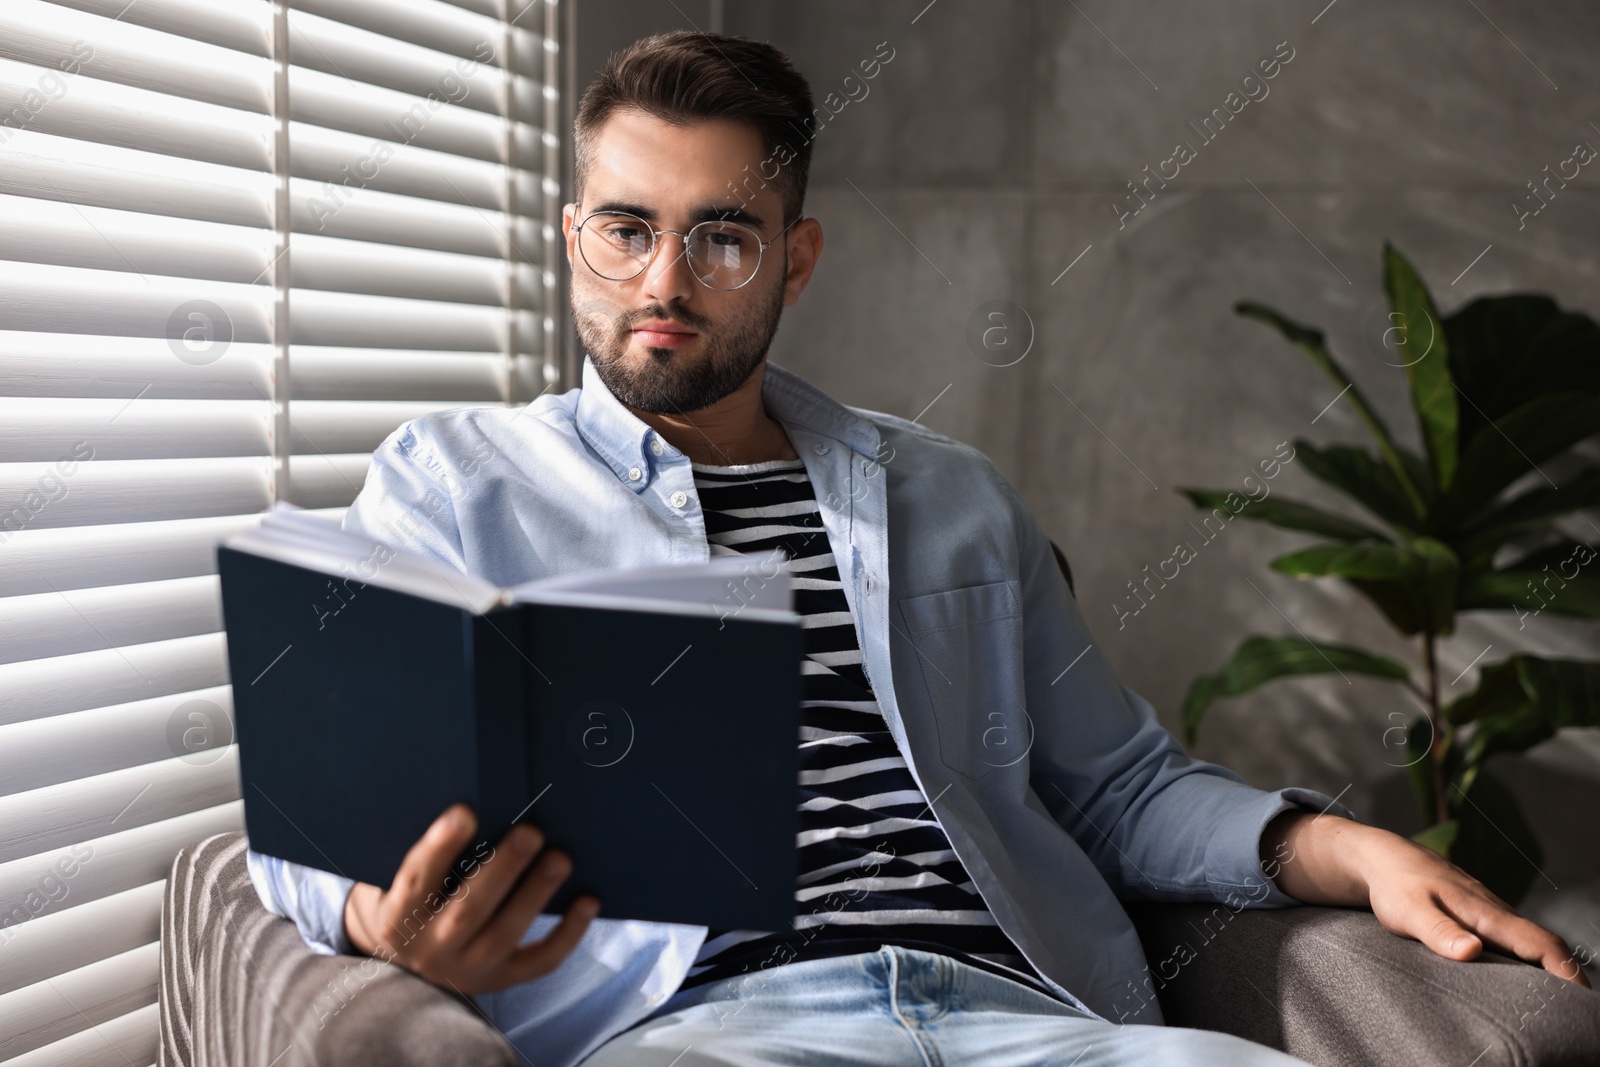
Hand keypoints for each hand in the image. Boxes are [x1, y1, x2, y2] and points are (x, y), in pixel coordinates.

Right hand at [343, 803, 600, 993]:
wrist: (407, 964)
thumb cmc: (412, 901)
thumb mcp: (401, 883)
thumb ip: (429, 856)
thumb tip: (472, 804)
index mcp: (397, 917)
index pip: (417, 880)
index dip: (439, 847)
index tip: (465, 812)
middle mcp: (431, 949)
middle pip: (469, 909)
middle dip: (502, 868)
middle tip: (531, 831)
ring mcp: (469, 968)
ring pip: (505, 933)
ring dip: (536, 893)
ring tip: (561, 858)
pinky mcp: (501, 979)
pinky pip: (539, 961)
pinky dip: (568, 933)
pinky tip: (588, 900)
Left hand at [1262, 811, 1590, 987]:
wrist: (1381, 856)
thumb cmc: (1395, 884)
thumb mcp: (1409, 911)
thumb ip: (1440, 933)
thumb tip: (1472, 952)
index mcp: (1485, 912)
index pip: (1538, 943)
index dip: (1564, 969)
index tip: (1581, 996)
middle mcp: (1493, 910)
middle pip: (1541, 944)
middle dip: (1564, 972)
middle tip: (1577, 1009)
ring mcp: (1486, 910)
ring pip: (1526, 939)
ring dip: (1546, 966)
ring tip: (1557, 1001)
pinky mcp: (1475, 912)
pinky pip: (1509, 936)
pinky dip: (1524, 956)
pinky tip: (1520, 975)